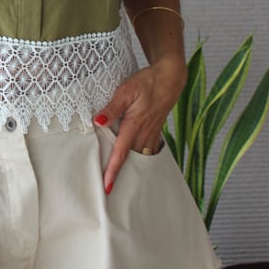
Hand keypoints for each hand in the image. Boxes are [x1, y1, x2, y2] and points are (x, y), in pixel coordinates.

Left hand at [94, 55, 185, 194]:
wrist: (170, 77)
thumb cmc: (147, 82)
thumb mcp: (126, 90)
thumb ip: (112, 107)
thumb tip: (98, 121)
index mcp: (135, 125)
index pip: (121, 153)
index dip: (113, 170)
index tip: (107, 187)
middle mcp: (144, 133)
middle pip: (130, 159)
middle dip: (121, 175)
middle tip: (109, 191)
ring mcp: (151, 133)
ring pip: (139, 156)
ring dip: (130, 168)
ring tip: (118, 180)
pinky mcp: (154, 130)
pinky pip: (146, 149)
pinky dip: (138, 157)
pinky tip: (131, 159)